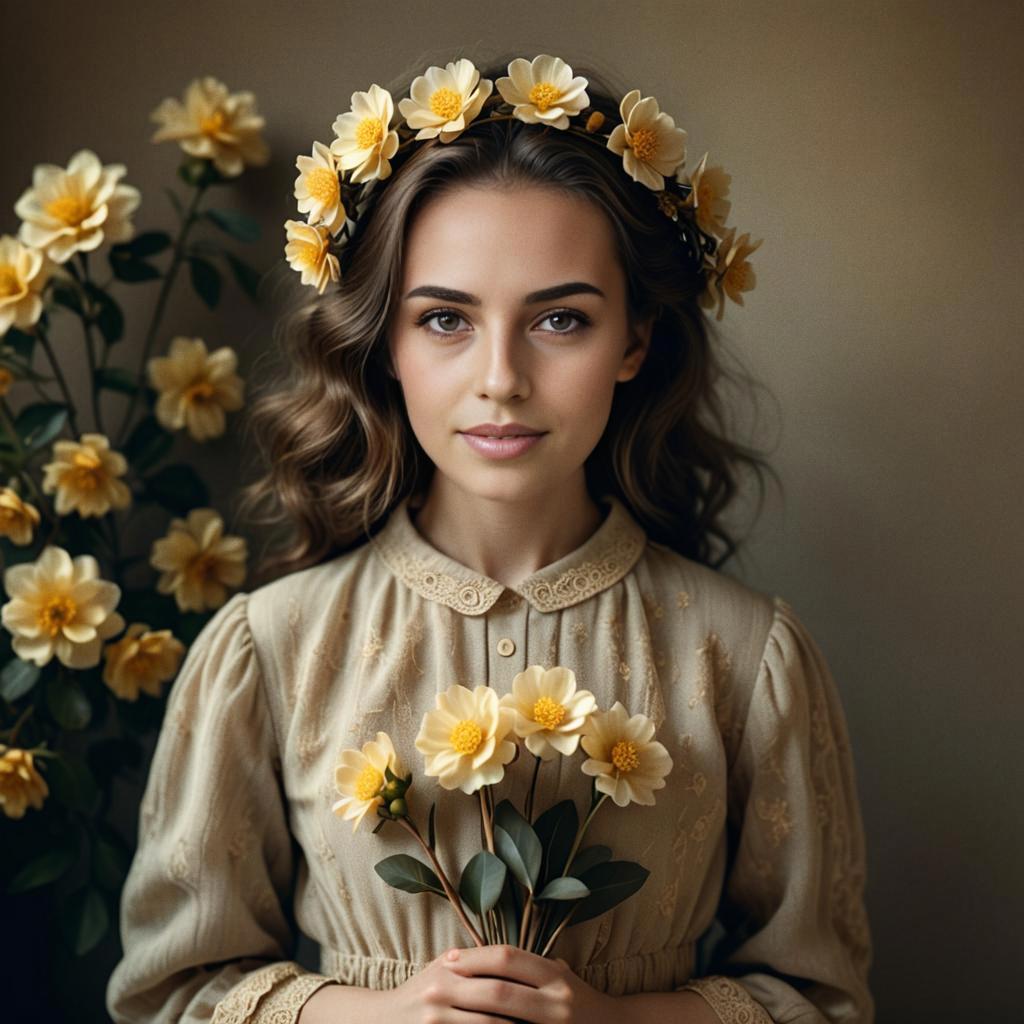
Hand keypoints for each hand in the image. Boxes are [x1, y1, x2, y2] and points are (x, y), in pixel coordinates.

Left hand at [438, 943, 618, 1023]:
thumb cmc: (580, 1002)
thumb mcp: (562, 976)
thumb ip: (531, 967)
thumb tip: (485, 956)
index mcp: (555, 976)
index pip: (509, 958)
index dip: (476, 956)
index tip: (450, 958)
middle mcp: (556, 1000)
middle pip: (501, 988)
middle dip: (466, 984)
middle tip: (438, 981)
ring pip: (502, 1020)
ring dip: (470, 1015)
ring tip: (444, 1008)